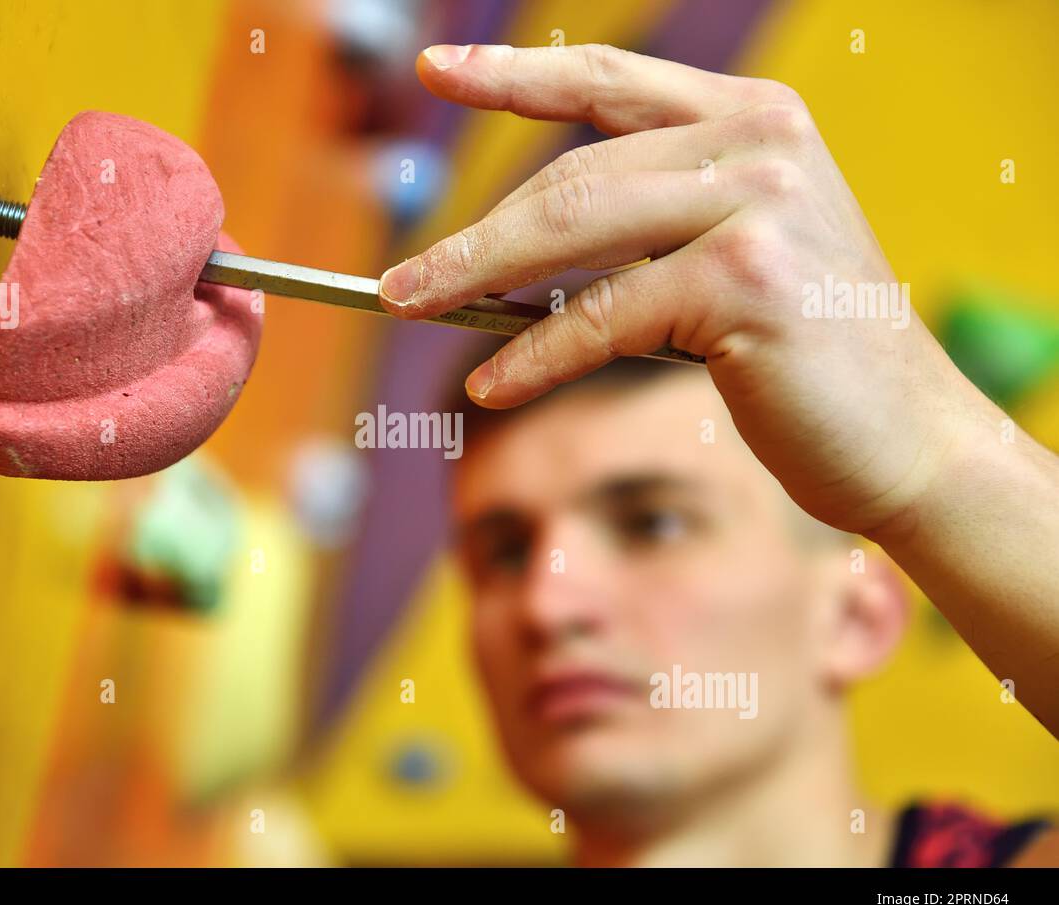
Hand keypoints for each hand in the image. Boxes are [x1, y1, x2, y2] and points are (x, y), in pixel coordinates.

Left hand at [378, 43, 992, 538]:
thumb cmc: (806, 352)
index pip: (609, 83)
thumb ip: (648, 226)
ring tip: (413, 310)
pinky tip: (489, 385)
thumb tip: (505, 258)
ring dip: (476, 279)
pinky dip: (536, 356)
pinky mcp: (749, 281)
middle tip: (395, 283)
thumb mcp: (731, 257)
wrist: (909, 436)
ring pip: (575, 233)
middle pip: (571, 177)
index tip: (439, 70)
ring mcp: (760, 204)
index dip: (515, 76)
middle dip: (471, 235)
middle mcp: (759, 141)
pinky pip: (605, 317)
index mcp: (752, 118)